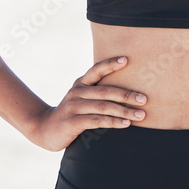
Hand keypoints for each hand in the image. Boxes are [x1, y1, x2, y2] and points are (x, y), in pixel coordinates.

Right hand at [26, 56, 147, 151]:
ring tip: (141, 115)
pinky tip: (125, 124)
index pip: (96, 70)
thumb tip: (127, 91)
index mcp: (80, 84)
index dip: (110, 64)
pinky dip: (113, 122)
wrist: (44, 129)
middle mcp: (77, 92)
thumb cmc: (71, 113)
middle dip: (127, 95)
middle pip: (106, 91)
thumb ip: (97, 93)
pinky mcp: (72, 122)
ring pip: (103, 107)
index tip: (127, 59)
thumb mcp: (80, 99)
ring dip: (124, 111)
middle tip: (144, 99)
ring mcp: (73, 107)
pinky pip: (97, 121)